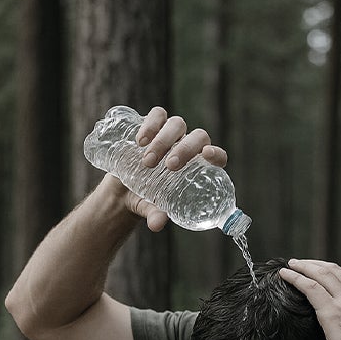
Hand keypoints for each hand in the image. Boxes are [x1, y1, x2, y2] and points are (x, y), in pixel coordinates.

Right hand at [124, 108, 226, 232]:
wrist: (124, 188)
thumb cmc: (148, 200)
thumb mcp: (152, 208)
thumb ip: (156, 214)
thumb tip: (156, 224)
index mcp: (199, 167)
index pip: (216, 156)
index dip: (216, 154)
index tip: (207, 155)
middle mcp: (188, 147)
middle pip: (198, 137)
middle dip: (185, 149)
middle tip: (169, 166)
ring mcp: (171, 135)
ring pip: (177, 125)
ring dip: (164, 141)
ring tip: (148, 162)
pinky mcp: (152, 126)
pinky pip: (157, 114)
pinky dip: (151, 124)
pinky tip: (141, 140)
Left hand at [277, 259, 340, 339]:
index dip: (326, 270)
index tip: (315, 270)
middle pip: (331, 270)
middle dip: (313, 264)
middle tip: (298, 263)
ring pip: (320, 274)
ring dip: (302, 266)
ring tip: (289, 265)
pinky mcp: (332, 311)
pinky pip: (310, 287)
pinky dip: (295, 278)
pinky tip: (285, 275)